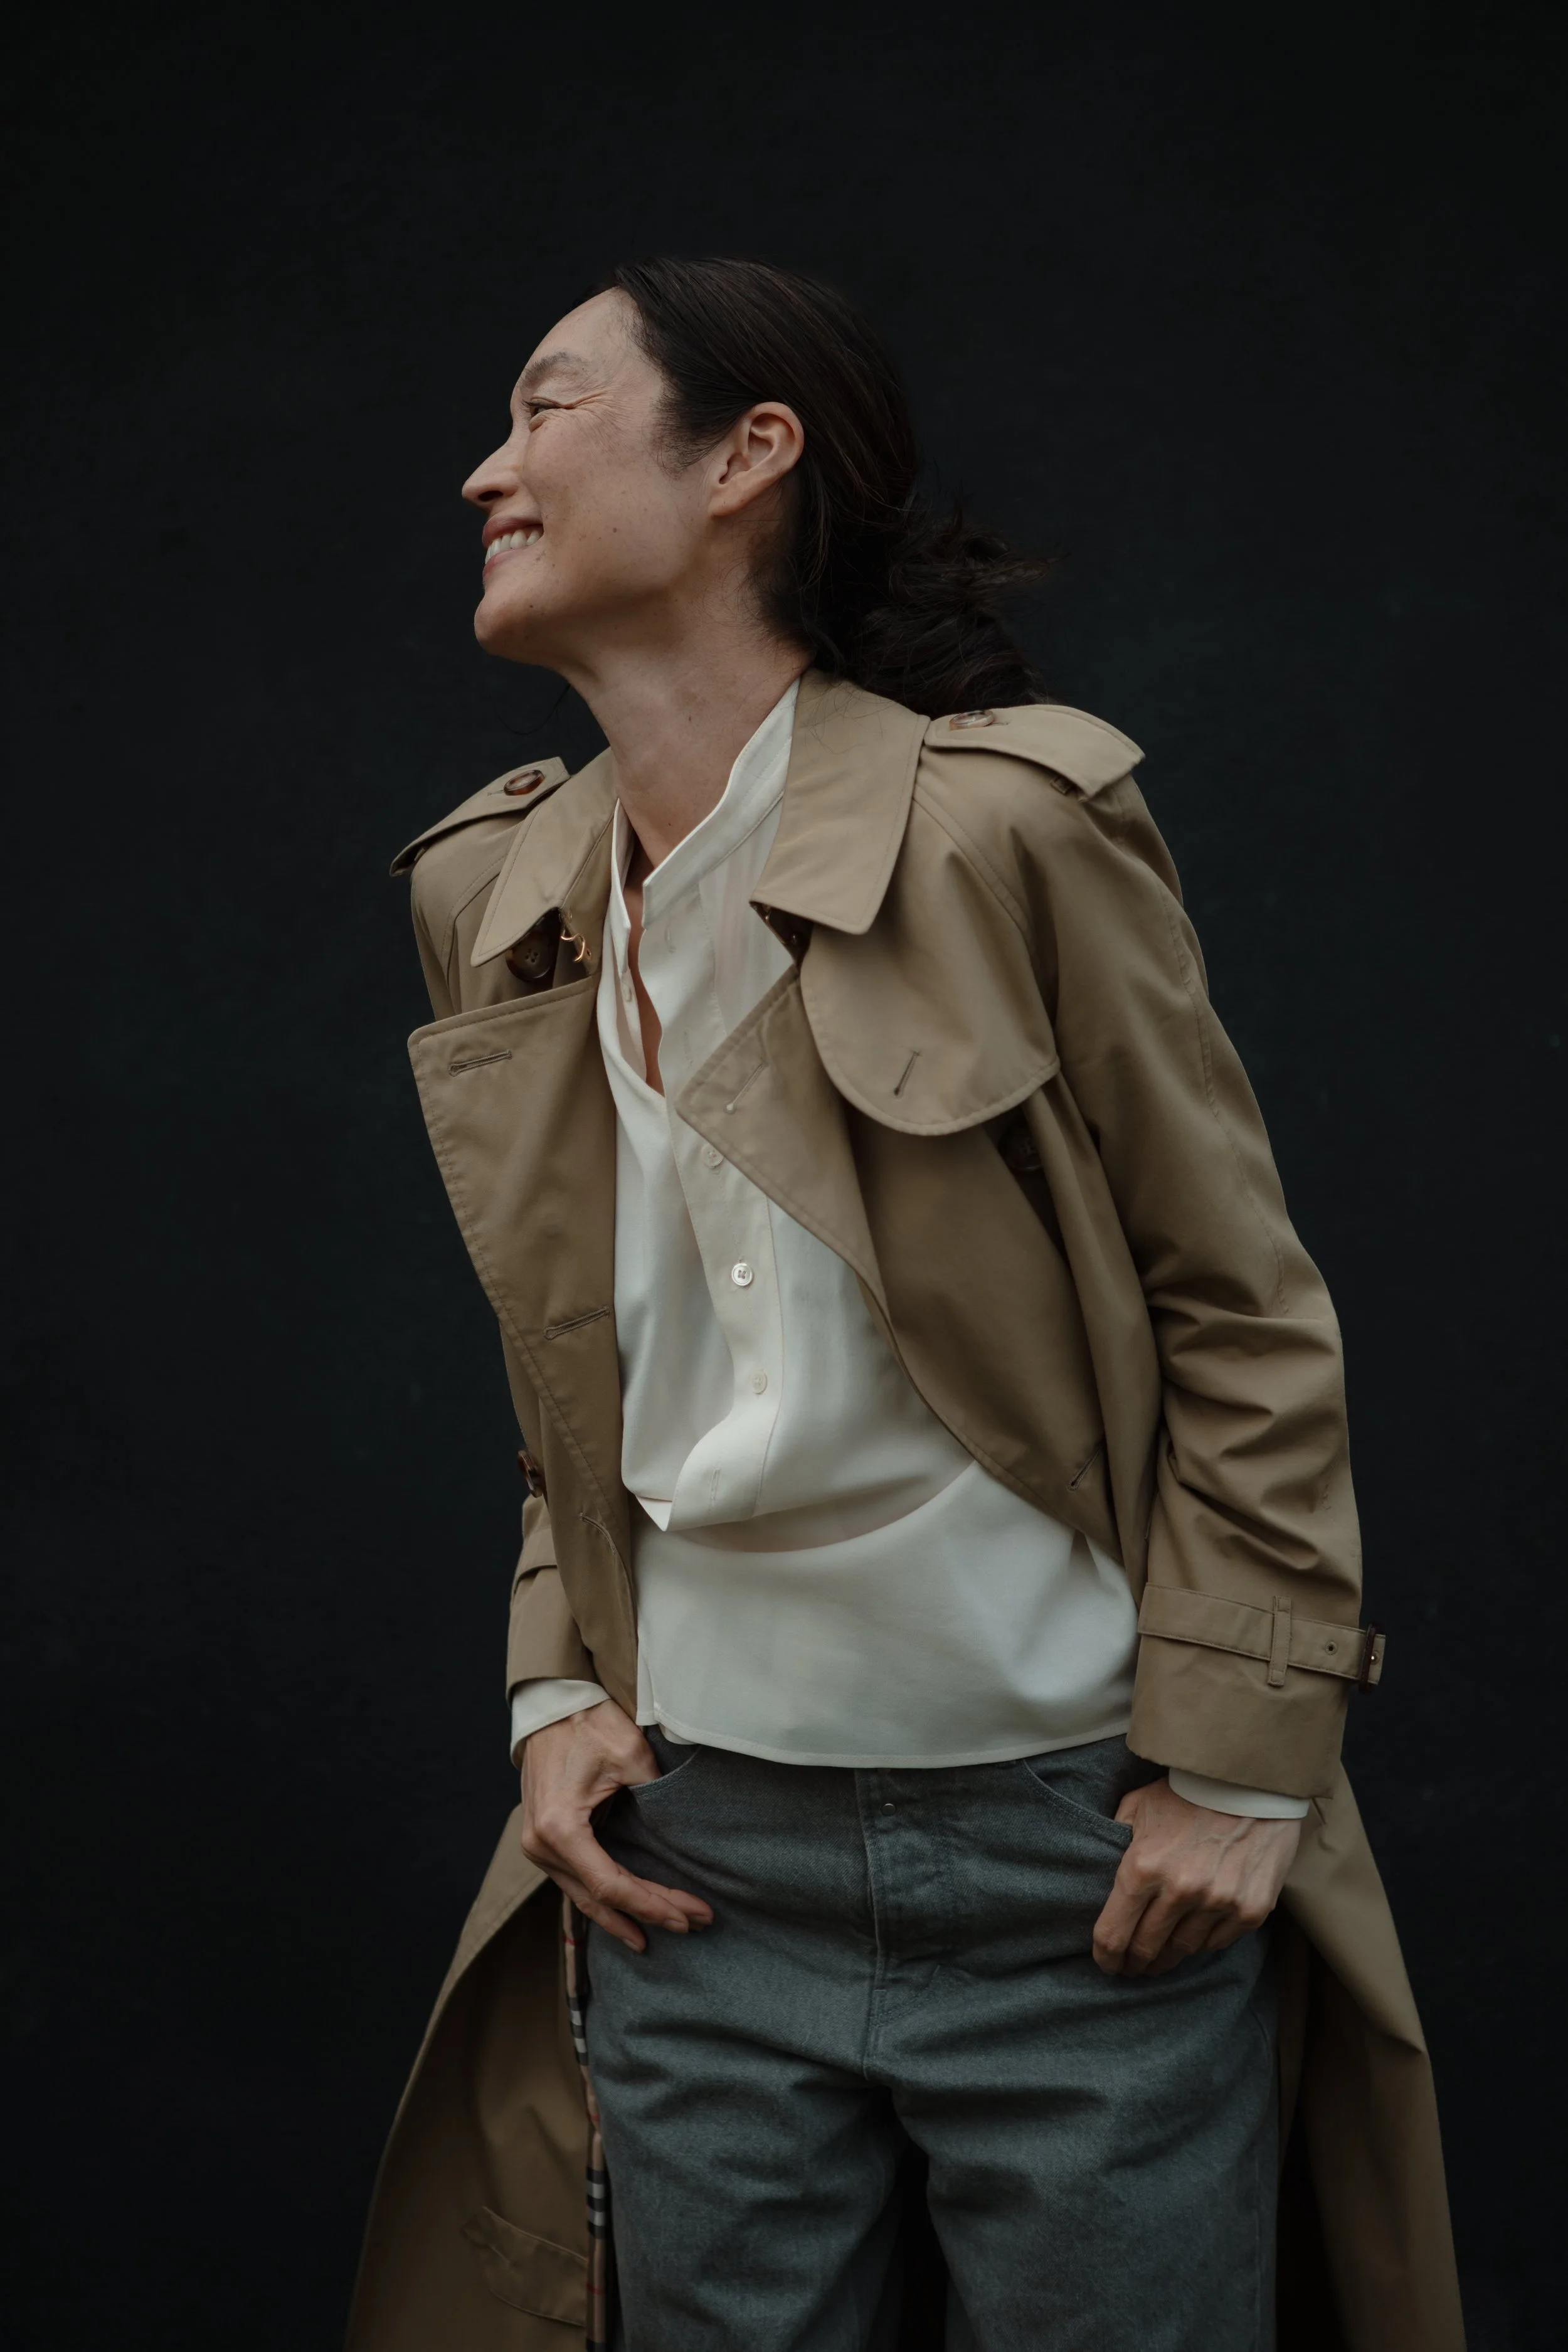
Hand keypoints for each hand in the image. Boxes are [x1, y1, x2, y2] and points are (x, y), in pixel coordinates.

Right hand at [520, 1699, 713, 1952]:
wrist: (550, 1705)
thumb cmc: (588, 1724)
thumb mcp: (631, 1754)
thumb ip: (657, 1797)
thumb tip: (682, 1834)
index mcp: (560, 1828)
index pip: (612, 1885)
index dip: (653, 1905)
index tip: (689, 1915)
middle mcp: (541, 1846)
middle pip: (600, 1898)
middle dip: (647, 1915)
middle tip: (690, 1924)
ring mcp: (537, 1846)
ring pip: (584, 1897)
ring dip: (624, 1915)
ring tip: (661, 1931)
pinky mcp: (543, 1841)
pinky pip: (576, 1881)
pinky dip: (603, 1899)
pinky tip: (626, 1915)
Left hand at [1092, 1776, 1299, 1978]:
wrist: (1250, 1784)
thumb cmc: (1187, 1793)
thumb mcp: (1138, 1806)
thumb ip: (1116, 1839)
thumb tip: (1100, 1873)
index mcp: (1144, 1867)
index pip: (1113, 1933)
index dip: (1105, 1956)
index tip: (1106, 1963)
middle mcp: (1180, 1891)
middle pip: (1146, 1949)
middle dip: (1134, 1963)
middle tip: (1131, 1968)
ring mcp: (1218, 1903)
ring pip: (1182, 1950)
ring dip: (1167, 1958)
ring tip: (1159, 1959)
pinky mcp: (1250, 1910)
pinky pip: (1217, 1943)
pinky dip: (1202, 1943)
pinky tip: (1192, 1939)